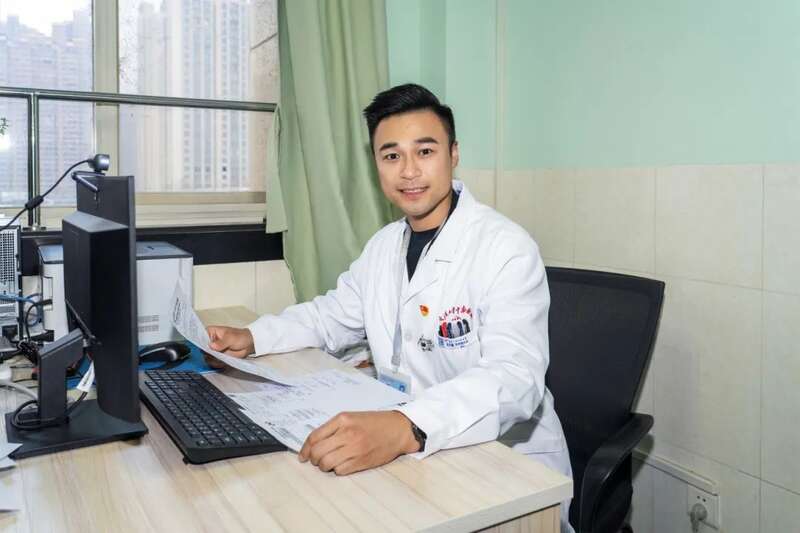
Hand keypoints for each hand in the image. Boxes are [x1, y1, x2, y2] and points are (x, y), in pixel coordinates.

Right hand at [204, 326, 254, 367]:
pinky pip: (213, 363)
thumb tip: (212, 346)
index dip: (199, 342)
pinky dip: (218, 364)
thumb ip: (221, 343)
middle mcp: (210, 342)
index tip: (203, 347)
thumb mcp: (230, 338)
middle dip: (208, 354)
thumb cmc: (240, 336)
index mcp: (210, 332)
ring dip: (214, 360)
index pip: (200, 337)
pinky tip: (224, 361)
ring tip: (223, 357)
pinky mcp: (217, 358)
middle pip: (202, 349)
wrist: (249, 344)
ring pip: (207, 357)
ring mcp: (213, 351)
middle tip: (216, 354)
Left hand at [298, 410, 419, 475]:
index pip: (314, 437)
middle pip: (318, 452)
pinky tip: (342, 464)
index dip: (305, 449)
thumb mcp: (352, 417)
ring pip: (327, 463)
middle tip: (316, 460)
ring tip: (329, 463)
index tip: (303, 456)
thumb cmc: (374, 423)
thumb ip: (333, 428)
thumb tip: (314, 444)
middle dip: (313, 459)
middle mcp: (347, 434)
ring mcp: (355, 448)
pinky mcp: (362, 461)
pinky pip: (340, 470)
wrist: (398, 429)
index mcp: (342, 420)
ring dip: (324, 466)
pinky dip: (337, 470)